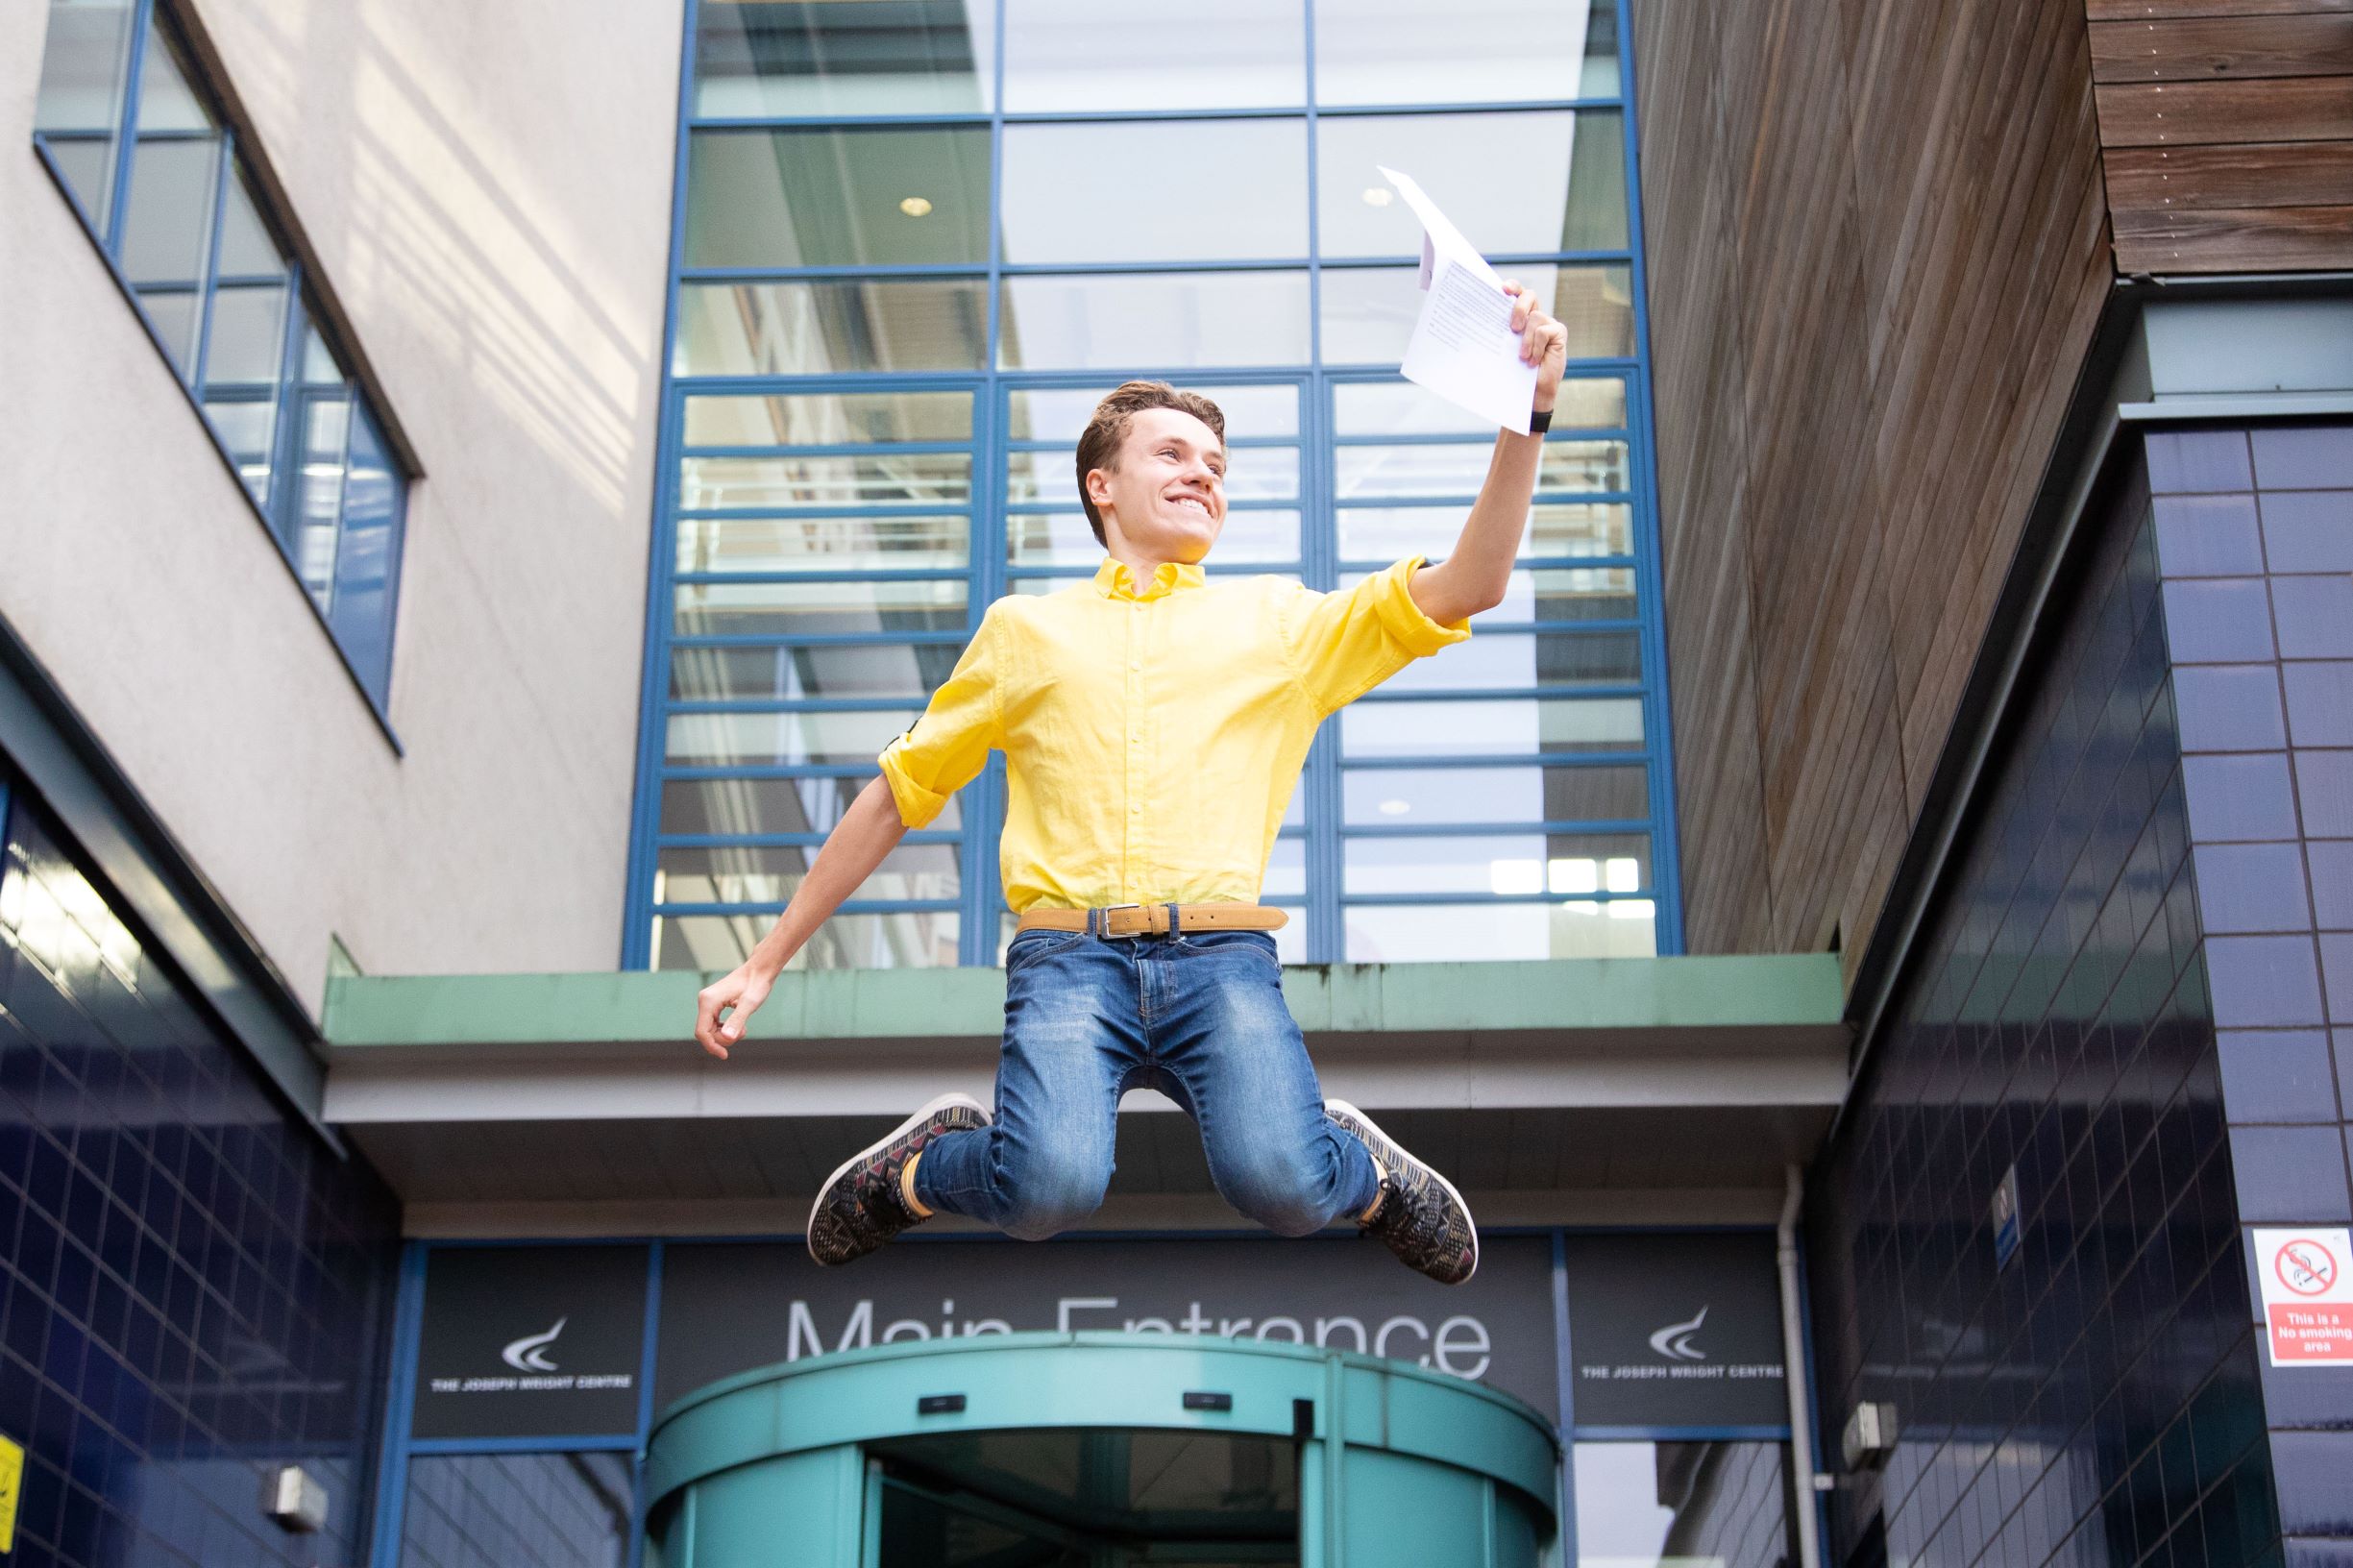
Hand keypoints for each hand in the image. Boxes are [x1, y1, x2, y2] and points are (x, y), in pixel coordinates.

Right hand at [695, 960, 774, 1058]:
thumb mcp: (749, 1004)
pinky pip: (714, 1023)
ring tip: (743, 1028)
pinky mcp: (714, 1003)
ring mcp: (708, 1001)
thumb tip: (727, 1037)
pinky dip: (725, 1028)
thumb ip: (737, 1020)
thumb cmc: (756, 984)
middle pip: (705, 1032)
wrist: (760, 969)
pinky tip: (739, 1025)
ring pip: (710, 1029)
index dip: (712, 1046)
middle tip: (743, 1032)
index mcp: (708, 1001)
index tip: (725, 1055)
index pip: (702, 1032)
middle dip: (723, 1039)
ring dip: (725, 1034)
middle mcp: (705, 1000)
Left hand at [1502, 279, 1568, 414]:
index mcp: (1519, 316)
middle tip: (1512, 328)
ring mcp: (1548, 323)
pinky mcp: (1559, 333)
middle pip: (1529, 296)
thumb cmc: (1515, 370)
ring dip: (1526, 340)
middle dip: (1519, 308)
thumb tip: (1480, 321)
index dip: (1512, 286)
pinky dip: (1536, 347)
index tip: (1503, 289)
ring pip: (1535, 318)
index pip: (1517, 293)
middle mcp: (1534, 316)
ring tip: (1522, 357)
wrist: (1531, 392)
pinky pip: (1545, 332)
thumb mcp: (1504, 349)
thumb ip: (1500, 332)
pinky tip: (1533, 361)